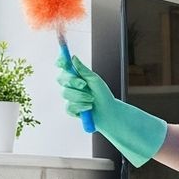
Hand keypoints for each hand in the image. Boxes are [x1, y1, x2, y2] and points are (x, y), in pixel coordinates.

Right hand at [55, 51, 168, 166]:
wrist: (116, 119)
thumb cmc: (109, 100)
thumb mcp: (98, 84)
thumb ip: (85, 72)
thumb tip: (75, 59)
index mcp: (79, 79)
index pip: (64, 68)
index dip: (62, 65)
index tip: (64, 62)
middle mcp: (74, 88)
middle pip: (62, 81)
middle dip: (74, 84)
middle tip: (86, 88)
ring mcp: (73, 100)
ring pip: (66, 94)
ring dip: (80, 97)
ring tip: (92, 101)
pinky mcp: (75, 112)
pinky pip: (69, 108)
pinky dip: (79, 108)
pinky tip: (88, 110)